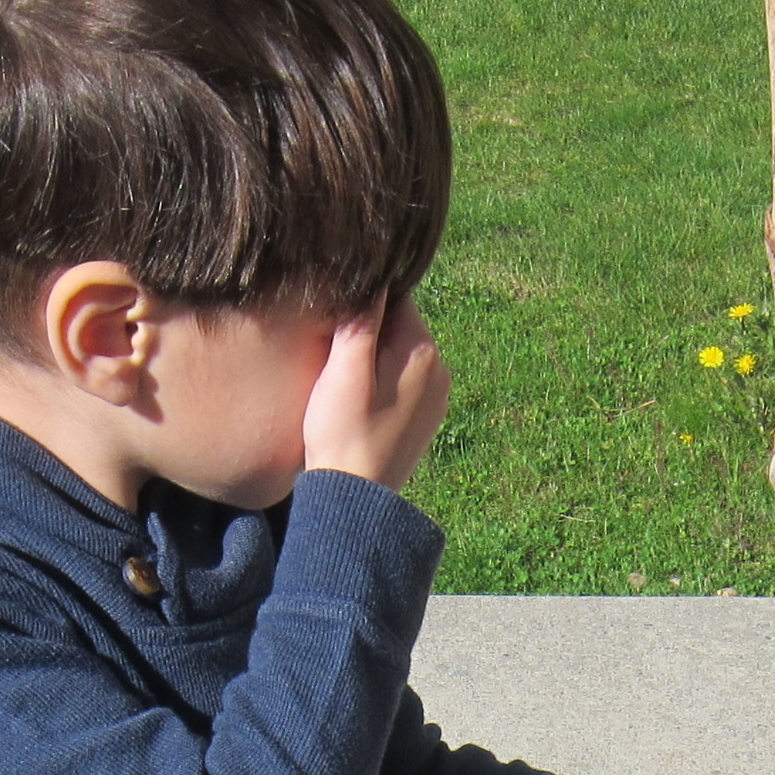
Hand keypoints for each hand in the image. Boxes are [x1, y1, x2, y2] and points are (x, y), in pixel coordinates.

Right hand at [302, 295, 449, 491]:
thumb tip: (374, 273)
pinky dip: (382, 382)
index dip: (362, 302)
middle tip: (334, 354)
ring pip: (400, 354)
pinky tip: (360, 402)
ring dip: (374, 358)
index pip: (396, 296)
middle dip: (369, 331)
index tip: (337, 320)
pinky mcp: (425, 418)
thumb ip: (362, 319)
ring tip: (345, 382)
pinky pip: (403, 382)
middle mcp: (440, 371)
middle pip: (399, 325)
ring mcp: (436, 398)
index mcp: (424, 351)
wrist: (355, 501)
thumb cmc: (342, 434)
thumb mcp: (345, 370)